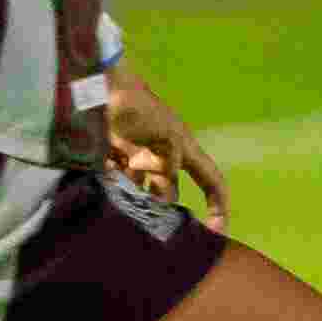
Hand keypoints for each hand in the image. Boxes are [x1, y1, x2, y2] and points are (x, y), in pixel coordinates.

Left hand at [101, 66, 229, 225]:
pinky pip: (117, 179)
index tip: (216, 231)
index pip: (211, 181)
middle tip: (146, 222)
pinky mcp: (116, 156)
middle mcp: (164, 158)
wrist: (103, 89)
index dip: (218, 205)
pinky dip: (113, 184)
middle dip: (159, 208)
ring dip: (132, 199)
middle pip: (168, 193)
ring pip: (140, 190)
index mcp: (184, 152)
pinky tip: (106, 179)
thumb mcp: (167, 138)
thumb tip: (167, 190)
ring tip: (122, 204)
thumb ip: (171, 166)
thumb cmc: (141, 109)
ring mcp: (139, 157)